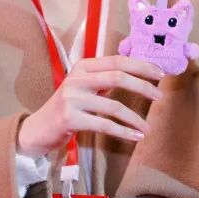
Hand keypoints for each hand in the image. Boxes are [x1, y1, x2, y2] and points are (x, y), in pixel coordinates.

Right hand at [16, 56, 163, 157]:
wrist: (38, 128)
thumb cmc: (67, 107)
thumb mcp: (83, 86)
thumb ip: (104, 78)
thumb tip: (137, 73)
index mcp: (83, 66)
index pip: (117, 61)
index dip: (140, 65)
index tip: (159, 73)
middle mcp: (77, 78)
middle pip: (117, 76)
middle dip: (143, 86)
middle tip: (160, 96)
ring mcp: (73, 98)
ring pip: (113, 105)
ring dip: (134, 118)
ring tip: (147, 127)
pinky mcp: (71, 119)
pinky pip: (104, 124)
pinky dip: (123, 132)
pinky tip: (135, 136)